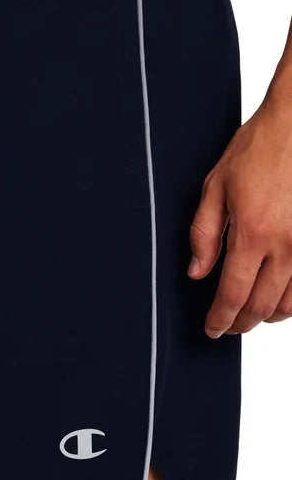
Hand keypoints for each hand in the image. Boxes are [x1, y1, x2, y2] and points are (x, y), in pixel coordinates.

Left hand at [188, 95, 291, 337]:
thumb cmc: (257, 150)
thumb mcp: (215, 187)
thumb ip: (204, 235)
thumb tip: (197, 272)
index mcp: (253, 233)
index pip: (233, 294)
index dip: (220, 319)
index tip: (211, 329)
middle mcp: (287, 245)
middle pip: (263, 306)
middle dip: (241, 323)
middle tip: (227, 326)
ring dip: (269, 316)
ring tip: (250, 316)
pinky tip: (280, 297)